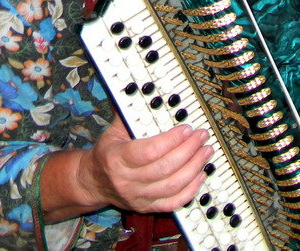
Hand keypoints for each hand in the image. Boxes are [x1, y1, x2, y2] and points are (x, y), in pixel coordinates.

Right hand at [77, 115, 212, 213]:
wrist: (93, 183)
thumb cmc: (107, 154)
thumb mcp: (113, 132)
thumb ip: (129, 113)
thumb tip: (140, 91)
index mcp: (116, 159)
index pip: (149, 152)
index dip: (172, 140)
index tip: (187, 128)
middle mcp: (126, 181)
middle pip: (165, 168)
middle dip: (189, 150)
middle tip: (202, 136)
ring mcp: (138, 197)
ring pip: (172, 186)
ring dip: (194, 167)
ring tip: (206, 151)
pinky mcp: (147, 207)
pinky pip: (173, 202)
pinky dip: (191, 189)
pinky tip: (201, 174)